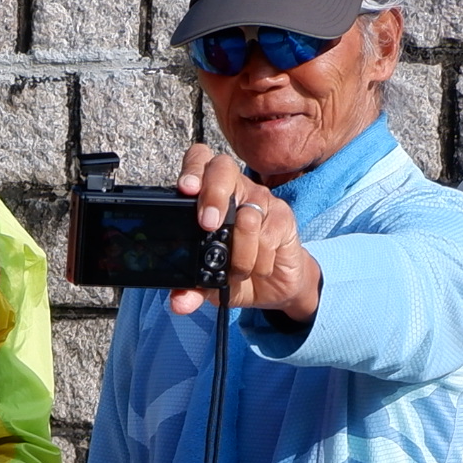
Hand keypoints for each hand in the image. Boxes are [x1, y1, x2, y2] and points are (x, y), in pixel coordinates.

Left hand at [166, 142, 319, 322]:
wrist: (275, 286)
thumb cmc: (237, 272)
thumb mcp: (209, 285)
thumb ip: (192, 289)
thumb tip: (179, 302)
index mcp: (209, 194)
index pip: (200, 160)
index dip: (193, 168)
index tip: (186, 189)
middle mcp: (236, 189)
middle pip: (223, 168)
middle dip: (213, 196)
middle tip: (207, 225)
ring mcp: (261, 200)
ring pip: (247, 217)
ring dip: (239, 255)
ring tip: (238, 272)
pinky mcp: (283, 217)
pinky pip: (268, 236)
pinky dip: (260, 261)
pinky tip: (259, 268)